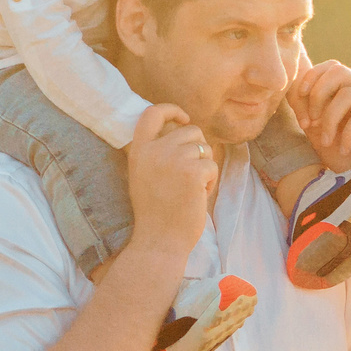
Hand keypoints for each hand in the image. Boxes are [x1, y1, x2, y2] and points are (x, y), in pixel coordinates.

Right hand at [126, 102, 214, 255]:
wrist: (159, 240)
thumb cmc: (156, 212)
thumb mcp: (145, 175)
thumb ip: (157, 151)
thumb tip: (182, 128)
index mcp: (139, 150)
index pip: (152, 113)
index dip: (172, 110)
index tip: (183, 118)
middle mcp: (154, 150)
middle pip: (191, 130)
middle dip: (198, 149)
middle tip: (190, 176)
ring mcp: (173, 159)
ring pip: (204, 148)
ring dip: (205, 167)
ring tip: (191, 189)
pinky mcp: (192, 171)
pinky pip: (212, 166)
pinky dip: (210, 182)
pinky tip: (197, 198)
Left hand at [288, 61, 350, 170]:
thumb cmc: (347, 161)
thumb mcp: (319, 134)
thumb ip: (307, 112)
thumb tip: (293, 90)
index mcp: (350, 93)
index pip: (331, 68)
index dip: (311, 77)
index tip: (299, 99)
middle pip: (339, 70)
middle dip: (318, 94)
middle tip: (311, 122)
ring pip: (348, 93)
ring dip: (330, 119)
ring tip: (327, 142)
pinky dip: (347, 133)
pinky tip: (345, 149)